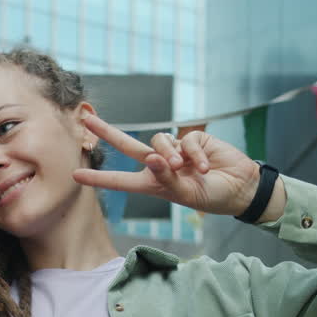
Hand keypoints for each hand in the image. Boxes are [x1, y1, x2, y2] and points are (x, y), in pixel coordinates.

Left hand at [72, 114, 264, 216]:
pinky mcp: (192, 138)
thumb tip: (153, 158)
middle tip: (86, 120)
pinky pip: (185, 141)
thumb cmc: (212, 196)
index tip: (75, 175)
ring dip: (171, 155)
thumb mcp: (186, 194)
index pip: (121, 181)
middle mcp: (159, 165)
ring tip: (187, 169)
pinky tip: (205, 166)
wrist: (240, 187)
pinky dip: (194, 154)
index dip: (99, 179)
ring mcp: (175, 150)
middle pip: (127, 145)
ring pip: (158, 142)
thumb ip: (168, 178)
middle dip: (107, 132)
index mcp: (153, 184)